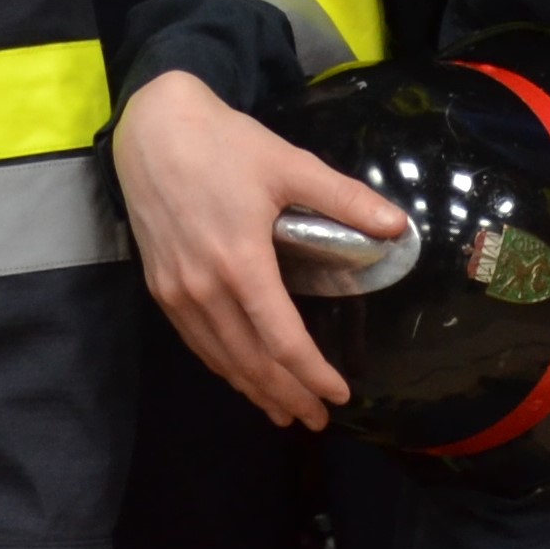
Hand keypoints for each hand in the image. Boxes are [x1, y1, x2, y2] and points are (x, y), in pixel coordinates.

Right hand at [110, 70, 404, 428]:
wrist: (152, 129)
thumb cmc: (224, 144)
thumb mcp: (289, 164)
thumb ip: (344, 198)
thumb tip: (397, 226)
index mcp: (241, 262)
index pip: (282, 338)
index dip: (312, 372)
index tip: (339, 393)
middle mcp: (205, 288)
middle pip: (251, 360)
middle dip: (287, 395)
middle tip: (317, 419)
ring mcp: (177, 292)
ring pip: (221, 358)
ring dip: (255, 390)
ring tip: (285, 413)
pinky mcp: (161, 287)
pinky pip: (197, 342)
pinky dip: (223, 367)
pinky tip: (241, 377)